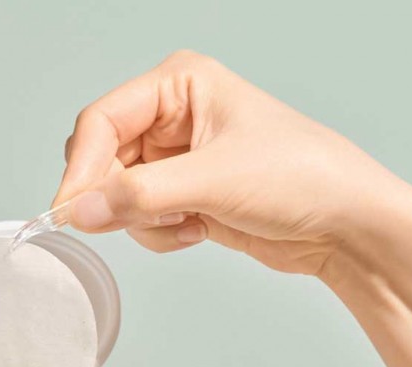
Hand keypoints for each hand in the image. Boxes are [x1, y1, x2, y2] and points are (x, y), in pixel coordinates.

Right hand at [54, 51, 411, 366]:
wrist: (341, 225)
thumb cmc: (298, 177)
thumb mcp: (212, 180)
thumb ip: (139, 196)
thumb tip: (78, 210)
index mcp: (178, 86)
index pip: (101, 122)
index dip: (82, 168)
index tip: (70, 212)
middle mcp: (171, 117)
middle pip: (102, 160)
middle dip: (117, 197)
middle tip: (139, 218)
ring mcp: (175, 159)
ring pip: (116, 196)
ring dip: (144, 220)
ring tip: (189, 221)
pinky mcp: (181, 195)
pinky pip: (140, 219)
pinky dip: (160, 235)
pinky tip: (198, 230)